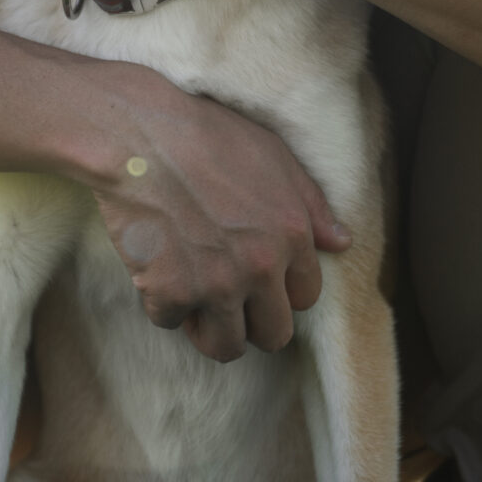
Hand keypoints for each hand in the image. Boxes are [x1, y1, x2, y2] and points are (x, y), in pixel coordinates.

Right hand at [90, 70, 350, 361]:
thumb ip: (312, 205)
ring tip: (195, 304)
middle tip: (228, 301)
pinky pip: (169, 321)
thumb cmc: (207, 135)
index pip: (305, 298)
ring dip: (210, 329)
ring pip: (225, 347)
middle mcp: (261, 268)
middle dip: (253, 323)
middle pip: (273, 335)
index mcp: (292, 236)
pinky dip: (161, 303)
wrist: (139, 135)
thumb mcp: (275, 156)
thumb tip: (341, 243)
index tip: (259, 281)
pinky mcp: (170, 293)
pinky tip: (156, 271)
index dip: (281, 292)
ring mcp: (215, 285)